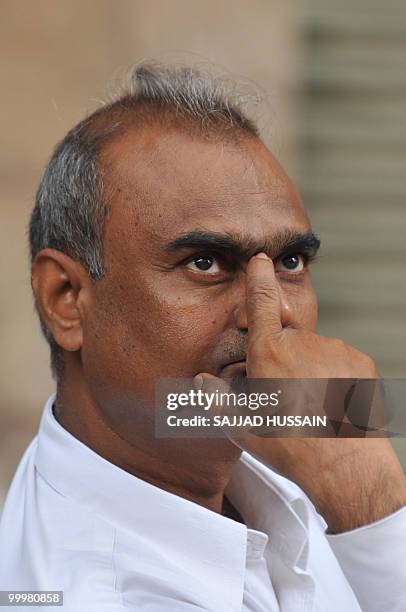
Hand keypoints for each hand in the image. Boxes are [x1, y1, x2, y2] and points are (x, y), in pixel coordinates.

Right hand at [197, 253, 405, 532]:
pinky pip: (338, 359)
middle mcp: (301, 344)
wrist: (345, 466)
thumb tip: (202, 381)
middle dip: (281, 355)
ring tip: (310, 404)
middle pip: (286, 337)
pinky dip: (332, 373)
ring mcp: (333, 349)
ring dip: (308, 367)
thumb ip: (217, 399)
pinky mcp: (357, 361)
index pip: (261, 303)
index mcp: (269, 354)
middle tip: (284, 392)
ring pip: (313, 350)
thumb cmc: (290, 447)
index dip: (258, 278)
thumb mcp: (243, 427)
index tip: (260, 259)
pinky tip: (330, 402)